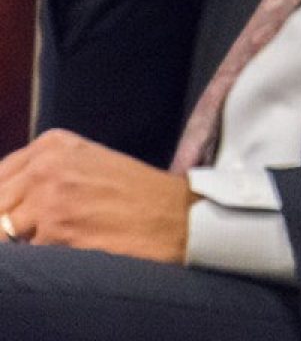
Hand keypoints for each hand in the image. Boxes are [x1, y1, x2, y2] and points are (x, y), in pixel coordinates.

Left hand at [0, 130, 194, 263]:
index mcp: (52, 145)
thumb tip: (3, 202)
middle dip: (7, 225)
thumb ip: (42, 173)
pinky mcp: (57, 232)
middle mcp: (47, 166)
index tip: (16, 217)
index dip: (3, 204)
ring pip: (4, 231)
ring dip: (24, 243)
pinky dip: (43, 258)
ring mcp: (50, 199)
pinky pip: (27, 254)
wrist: (180, 217)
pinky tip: (71, 250)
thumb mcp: (88, 163)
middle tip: (37, 232)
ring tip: (58, 240)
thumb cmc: (138, 194)